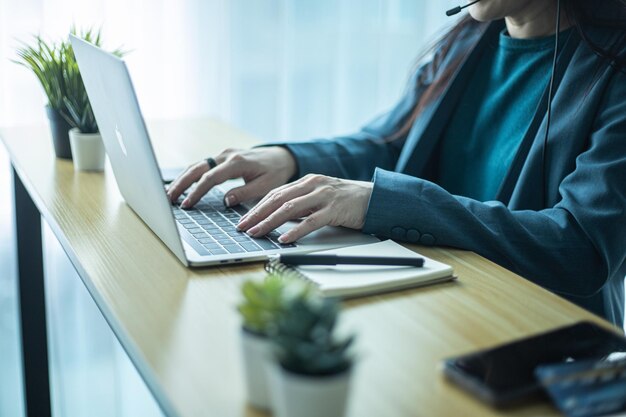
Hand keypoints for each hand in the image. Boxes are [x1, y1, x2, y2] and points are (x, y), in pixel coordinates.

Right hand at [166, 146, 296, 207]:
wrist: (281, 157)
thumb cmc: (275, 172)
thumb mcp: (266, 186)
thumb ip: (245, 193)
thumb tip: (225, 201)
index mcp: (238, 162)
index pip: (211, 177)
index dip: (197, 191)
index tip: (187, 204)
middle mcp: (227, 155)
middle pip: (197, 168)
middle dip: (181, 183)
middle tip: (168, 198)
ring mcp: (223, 154)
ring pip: (197, 165)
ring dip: (182, 179)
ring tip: (169, 195)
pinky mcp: (222, 157)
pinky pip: (202, 166)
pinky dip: (190, 175)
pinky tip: (181, 186)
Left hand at [236, 174, 372, 242]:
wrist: (374, 198)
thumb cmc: (346, 200)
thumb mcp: (319, 197)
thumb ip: (301, 204)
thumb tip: (278, 219)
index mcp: (307, 181)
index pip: (275, 193)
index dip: (257, 206)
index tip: (244, 219)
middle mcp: (313, 185)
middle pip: (278, 199)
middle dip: (257, 214)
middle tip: (243, 227)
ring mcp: (323, 196)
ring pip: (290, 209)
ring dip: (270, 222)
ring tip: (257, 233)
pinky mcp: (334, 209)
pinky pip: (311, 221)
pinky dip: (295, 231)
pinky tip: (284, 239)